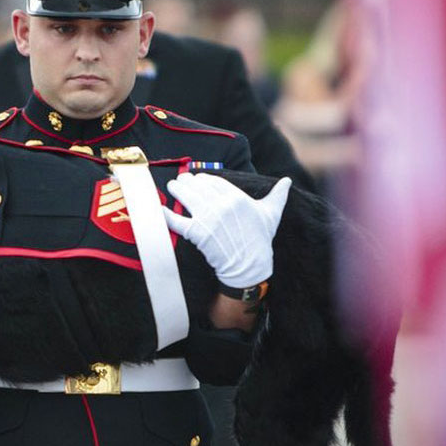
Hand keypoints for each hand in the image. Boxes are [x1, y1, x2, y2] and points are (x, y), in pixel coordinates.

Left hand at [163, 174, 290, 288]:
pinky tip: (158, 207)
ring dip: (177, 189)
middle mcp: (222, 206)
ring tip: (172, 186)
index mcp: (237, 198)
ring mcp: (208, 219)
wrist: (249, 267)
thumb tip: (287, 181)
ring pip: (187, 197)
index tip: (198, 179)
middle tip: (181, 181)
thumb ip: (277, 195)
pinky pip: (176, 220)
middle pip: (198, 186)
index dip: (204, 179)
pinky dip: (165, 213)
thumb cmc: (260, 240)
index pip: (214, 181)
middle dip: (188, 182)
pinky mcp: (197, 234)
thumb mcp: (271, 214)